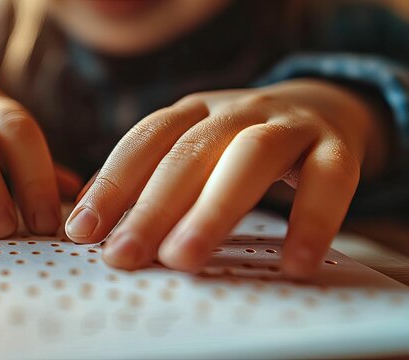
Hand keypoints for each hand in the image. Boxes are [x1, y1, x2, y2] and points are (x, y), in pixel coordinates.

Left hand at [65, 79, 384, 277]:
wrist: (322, 107)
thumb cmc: (242, 144)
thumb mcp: (196, 149)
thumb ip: (151, 179)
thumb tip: (89, 223)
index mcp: (195, 110)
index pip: (145, 140)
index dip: (112, 183)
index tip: (81, 231)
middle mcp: (237, 109)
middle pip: (189, 152)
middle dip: (151, 207)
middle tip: (123, 256)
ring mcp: (288, 124)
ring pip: (250, 157)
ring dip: (213, 209)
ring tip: (182, 259)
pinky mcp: (336, 147)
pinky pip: (328, 180)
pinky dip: (310, 220)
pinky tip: (292, 263)